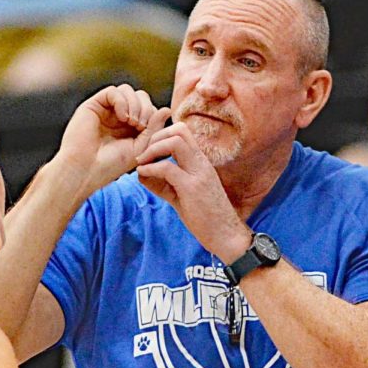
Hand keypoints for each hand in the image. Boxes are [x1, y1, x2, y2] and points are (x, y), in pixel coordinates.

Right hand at [56, 84, 171, 199]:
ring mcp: (105, 110)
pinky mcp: (93, 105)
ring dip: (135, 104)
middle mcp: (117, 116)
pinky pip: (113, 92)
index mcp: (130, 127)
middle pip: (140, 96)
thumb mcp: (140, 147)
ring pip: (127, 91)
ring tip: (133, 123)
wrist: (85, 170)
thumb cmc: (111, 165)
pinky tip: (123, 117)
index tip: (149, 131)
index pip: (148, 108)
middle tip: (141, 126)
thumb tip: (167, 109)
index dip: (153, 115)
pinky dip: (122, 101)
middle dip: (146, 108)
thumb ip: (153, 129)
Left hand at [134, 123, 251, 261]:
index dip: (162, 136)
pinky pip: (167, 168)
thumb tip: (142, 176)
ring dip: (153, 149)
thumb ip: (163, 185)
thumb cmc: (206, 219)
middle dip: (155, 138)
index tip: (149, 153)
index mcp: (201, 163)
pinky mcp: (192, 188)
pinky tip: (142, 175)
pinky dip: (150, 168)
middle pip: (179, 130)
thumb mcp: (181, 197)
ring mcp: (198, 173)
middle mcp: (201, 163)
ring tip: (141, 164)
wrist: (226, 237)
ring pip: (174, 142)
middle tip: (143, 156)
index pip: (183, 132)